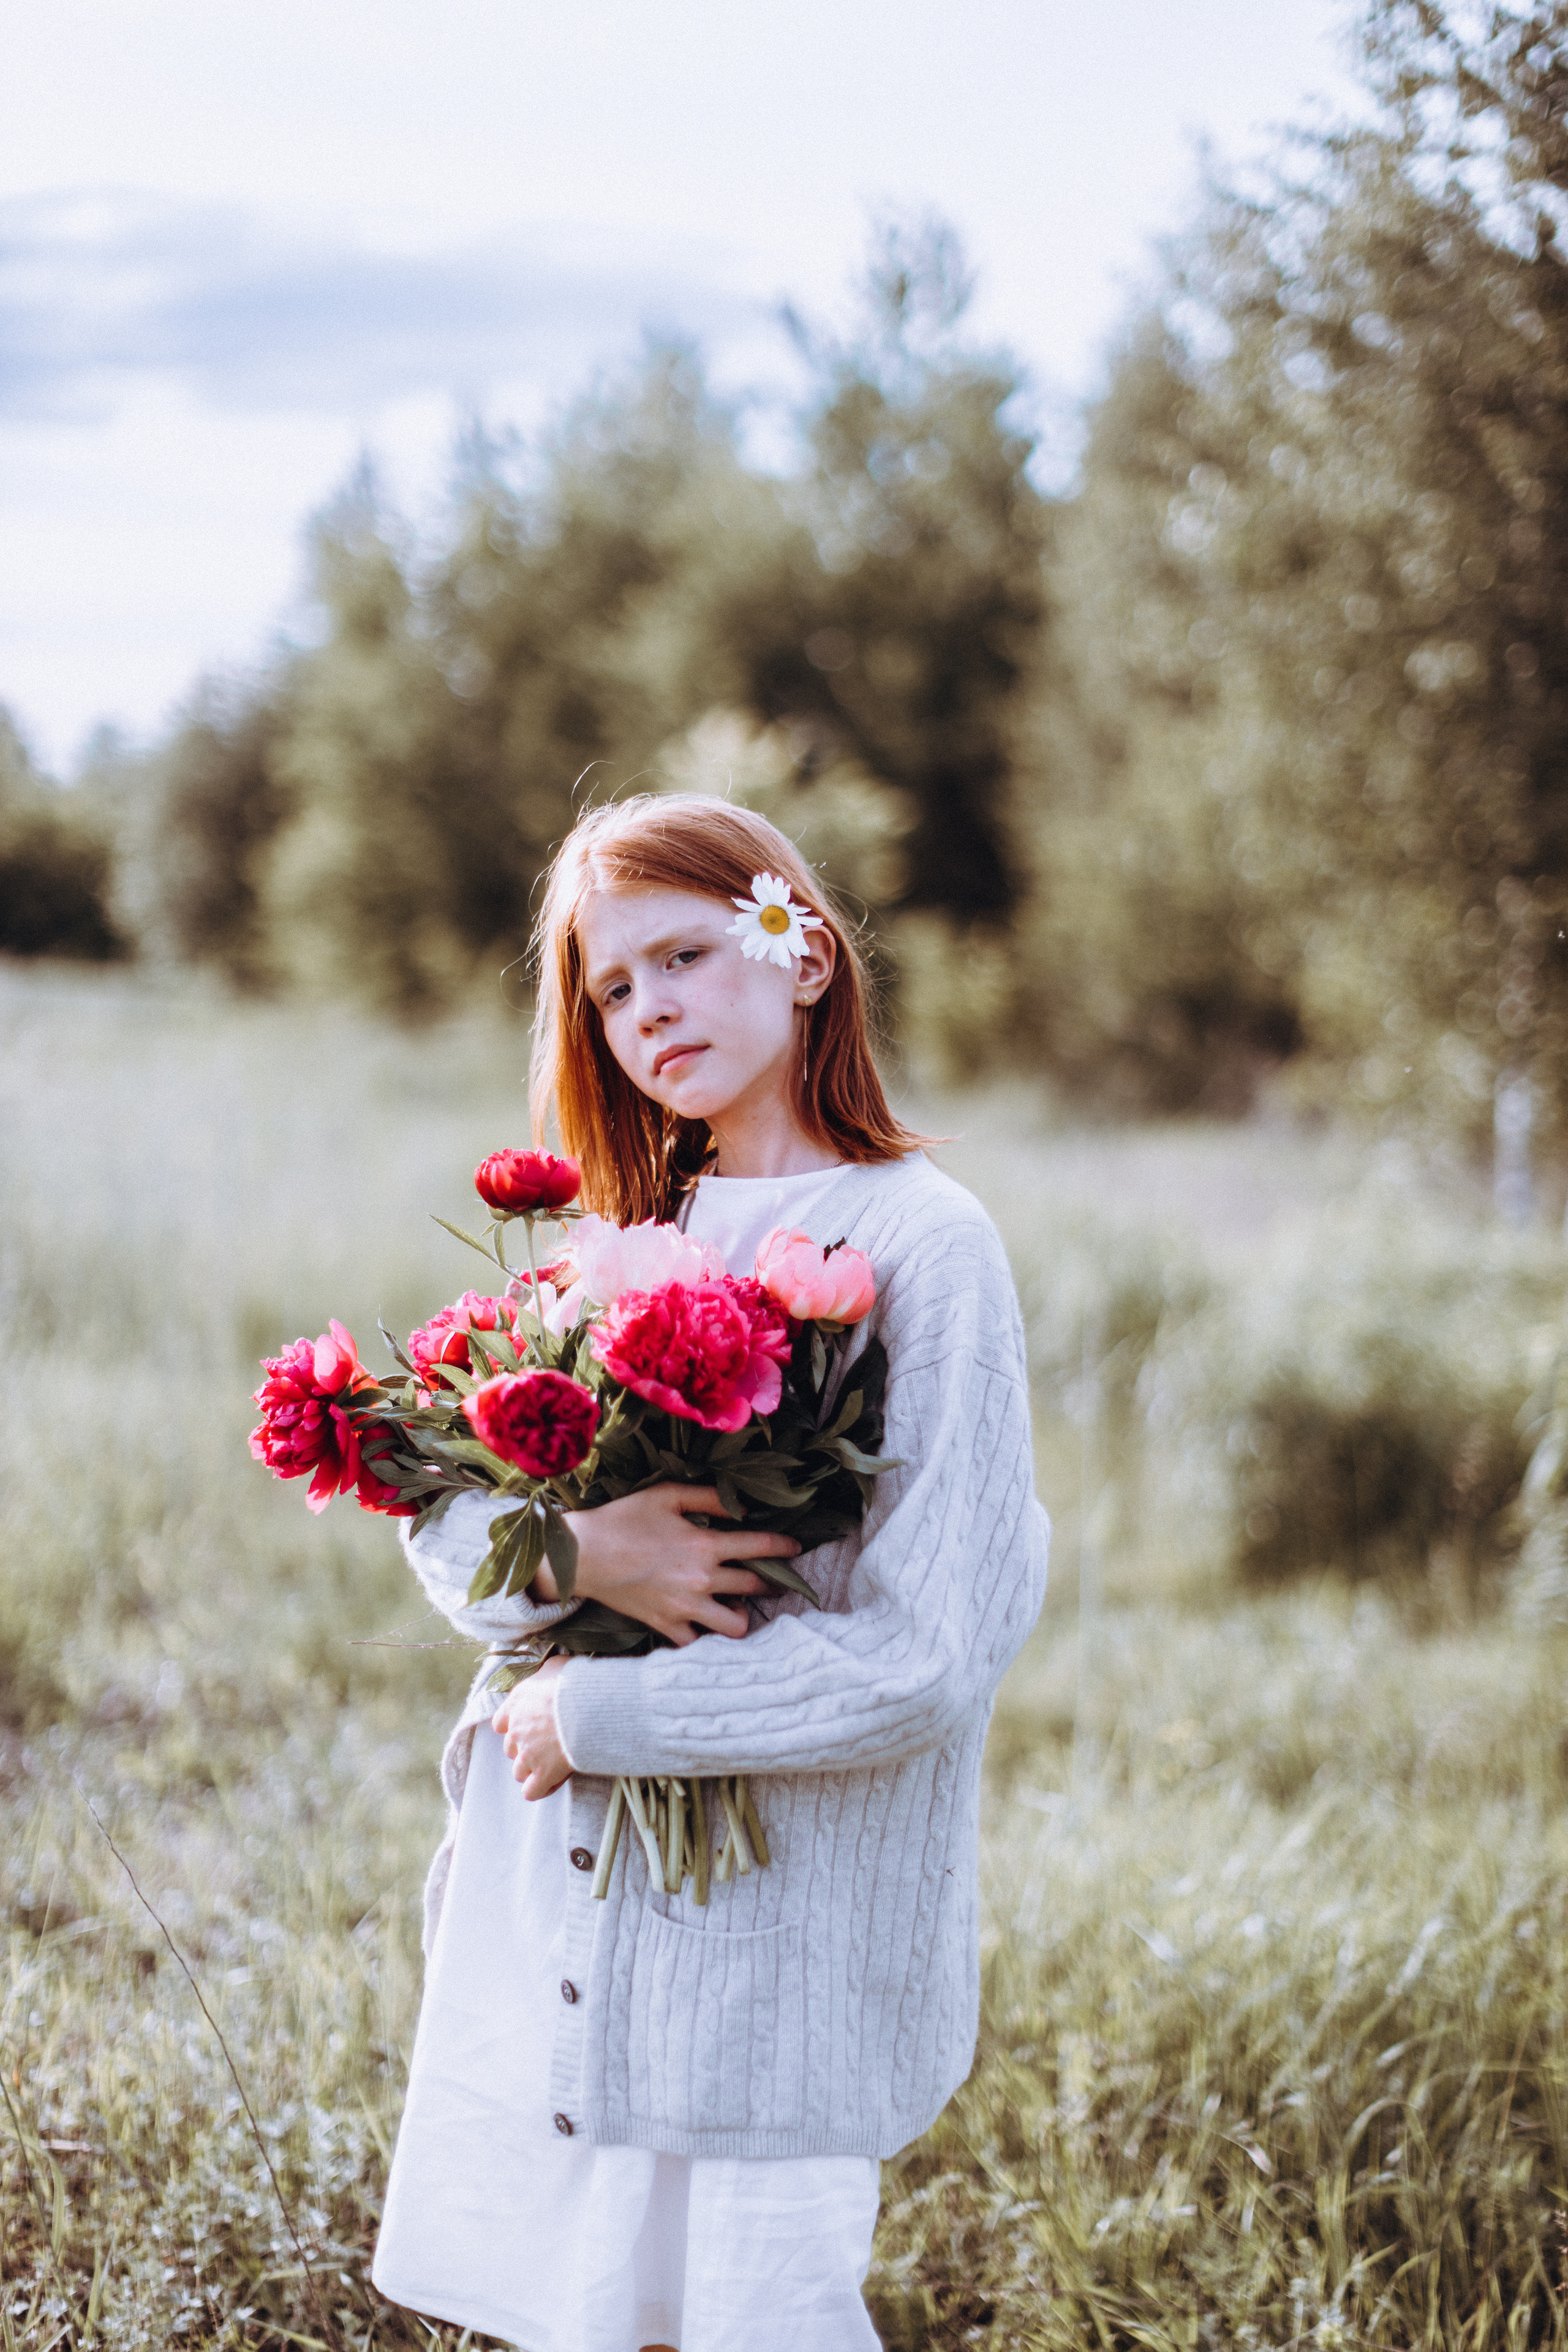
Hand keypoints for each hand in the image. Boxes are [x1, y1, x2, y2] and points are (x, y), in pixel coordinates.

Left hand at [492, 1657, 571, 1798]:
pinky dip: (540, 1789)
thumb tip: (550, 1671)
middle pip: (511, 1750)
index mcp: (515, 1704)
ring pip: (519, 1772)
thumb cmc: (575, 1683)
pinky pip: (531, 1791)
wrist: (588, 1706)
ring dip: (532, 1770)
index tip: (530, 1727)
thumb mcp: (556, 1666)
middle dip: (525, 1750)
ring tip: (551, 1764)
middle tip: (547, 1745)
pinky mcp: (544, 1774)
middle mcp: (516, 1731)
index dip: (513, 1728)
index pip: (500, 1724)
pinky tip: (552, 1782)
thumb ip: (545, 1672)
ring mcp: (528, 1755)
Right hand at [537, 1484, 801, 1646]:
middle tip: (774, 1580)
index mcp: (704, 1546)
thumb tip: (743, 1509)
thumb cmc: (624, 1518)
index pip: (760, 1547)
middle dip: (771, 1583)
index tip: (796, 1548)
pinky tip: (707, 1624)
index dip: (784, 1547)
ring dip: (743, 1615)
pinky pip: (699, 1644)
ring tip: (738, 1605)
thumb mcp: (668, 1495)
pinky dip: (707, 1636)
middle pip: (754, 1587)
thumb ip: (709, 1498)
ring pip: (735, 1626)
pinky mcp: (666, 1627)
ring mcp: (684, 1608)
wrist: (583, 1555)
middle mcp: (700, 1581)